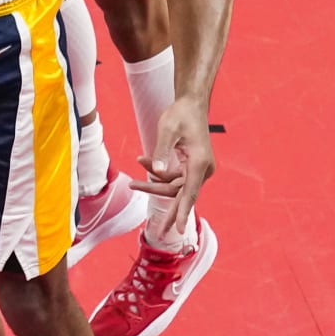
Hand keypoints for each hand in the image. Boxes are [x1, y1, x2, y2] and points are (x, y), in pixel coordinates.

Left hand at [135, 96, 215, 234]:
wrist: (191, 104)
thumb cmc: (180, 114)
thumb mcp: (167, 130)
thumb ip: (161, 151)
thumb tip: (155, 172)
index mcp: (199, 163)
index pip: (190, 193)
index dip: (184, 212)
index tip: (181, 229)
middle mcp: (202, 169)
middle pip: (182, 194)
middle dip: (169, 212)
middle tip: (160, 232)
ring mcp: (198, 168)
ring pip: (175, 185)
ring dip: (154, 184)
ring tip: (132, 183)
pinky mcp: (192, 166)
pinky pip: (174, 176)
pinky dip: (158, 173)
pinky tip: (142, 163)